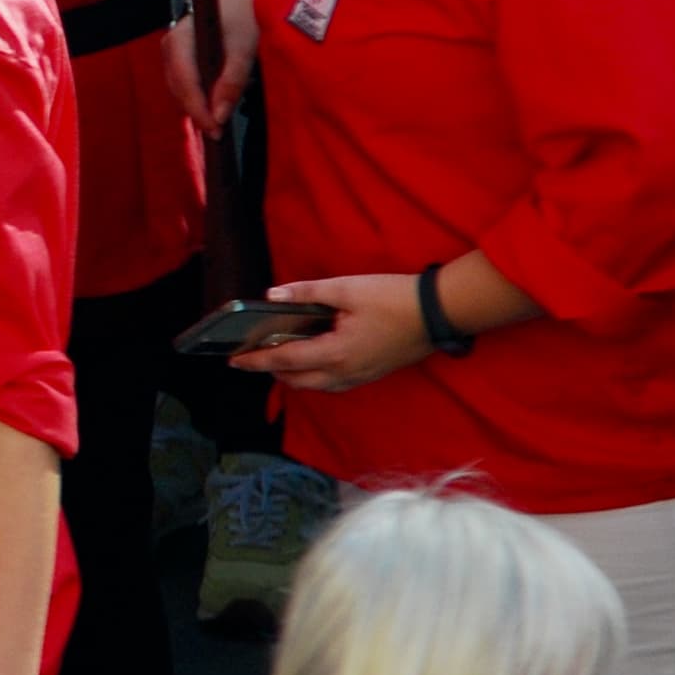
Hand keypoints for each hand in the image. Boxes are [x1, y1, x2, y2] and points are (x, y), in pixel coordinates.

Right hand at [169, 0, 257, 135]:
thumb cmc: (250, 15)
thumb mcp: (244, 50)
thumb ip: (231, 83)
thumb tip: (219, 116)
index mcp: (181, 37)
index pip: (183, 80)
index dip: (197, 107)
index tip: (214, 128)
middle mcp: (171, 43)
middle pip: (177, 86)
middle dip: (196, 109)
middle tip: (218, 132)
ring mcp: (174, 48)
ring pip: (179, 86)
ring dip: (196, 104)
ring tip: (217, 122)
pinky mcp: (183, 53)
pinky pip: (184, 81)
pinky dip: (197, 95)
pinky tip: (212, 105)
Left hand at [235, 274, 431, 391]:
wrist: (441, 312)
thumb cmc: (395, 298)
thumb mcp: (346, 288)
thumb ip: (306, 293)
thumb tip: (272, 295)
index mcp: (334, 353)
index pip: (283, 361)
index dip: (254, 360)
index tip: (232, 360)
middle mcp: (345, 372)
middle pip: (297, 380)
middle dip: (272, 371)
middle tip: (253, 356)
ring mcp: (361, 376)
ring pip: (316, 386)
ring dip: (294, 375)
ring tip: (278, 357)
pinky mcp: (373, 373)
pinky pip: (335, 383)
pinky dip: (315, 376)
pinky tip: (312, 360)